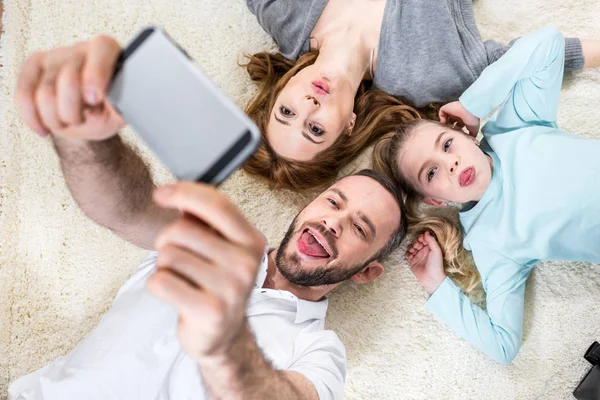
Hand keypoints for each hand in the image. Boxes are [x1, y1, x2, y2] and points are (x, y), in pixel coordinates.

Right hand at [16, 35, 124, 139]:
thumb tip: (114, 103)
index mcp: (109, 54)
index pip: (101, 50)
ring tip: (68, 122)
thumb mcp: (122, 112)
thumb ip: (123, 105)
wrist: (88, 118)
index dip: (95, 74)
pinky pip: (24, 94)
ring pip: (45, 93)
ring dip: (56, 119)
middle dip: (74, 112)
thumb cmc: (107, 111)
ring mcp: (54, 56)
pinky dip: (32, 117)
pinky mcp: (33, 67)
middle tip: (82, 120)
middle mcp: (81, 49)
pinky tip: (44, 129)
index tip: (94, 99)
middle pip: (68, 79)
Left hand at [147, 183, 266, 360]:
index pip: (217, 205)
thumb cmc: (216, 282)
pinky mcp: (211, 311)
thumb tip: (175, 194)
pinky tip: (175, 293)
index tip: (160, 194)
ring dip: (163, 266)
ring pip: (167, 255)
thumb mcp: (219, 248)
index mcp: (252, 241)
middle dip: (167, 240)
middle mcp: (247, 263)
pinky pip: (160, 281)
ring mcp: (232, 288)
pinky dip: (158, 284)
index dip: (184, 193)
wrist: (223, 334)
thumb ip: (202, 220)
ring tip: (181, 278)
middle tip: (178, 257)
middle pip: (181, 229)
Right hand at [405, 231, 445, 294]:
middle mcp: (424, 251)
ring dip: (411, 247)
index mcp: (430, 248)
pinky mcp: (412, 262)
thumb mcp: (436, 250)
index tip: (421, 239)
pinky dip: (407, 253)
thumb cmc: (436, 264)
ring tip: (413, 250)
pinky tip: (410, 255)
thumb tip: (426, 232)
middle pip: (417, 242)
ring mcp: (418, 256)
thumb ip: (431, 240)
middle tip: (417, 246)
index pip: (424, 239)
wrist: (431, 278)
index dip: (422, 238)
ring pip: (411, 247)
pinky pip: (407, 255)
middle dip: (416, 242)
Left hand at [439, 101, 479, 136]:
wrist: (469, 110)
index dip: (455, 130)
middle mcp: (457, 115)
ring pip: (446, 119)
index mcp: (463, 119)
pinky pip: (441, 114)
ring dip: (445, 124)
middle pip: (451, 122)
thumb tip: (471, 140)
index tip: (454, 135)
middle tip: (448, 133)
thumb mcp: (474, 129)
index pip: (458, 125)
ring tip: (445, 129)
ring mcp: (452, 111)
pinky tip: (445, 123)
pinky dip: (442, 118)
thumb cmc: (473, 118)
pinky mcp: (446, 108)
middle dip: (449, 128)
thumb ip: (472, 135)